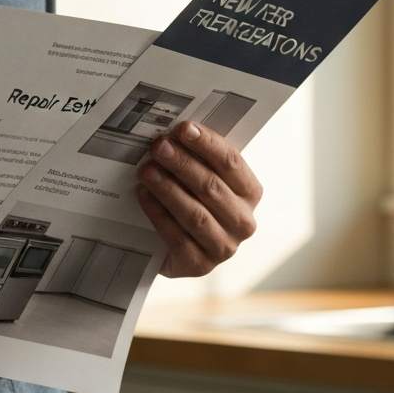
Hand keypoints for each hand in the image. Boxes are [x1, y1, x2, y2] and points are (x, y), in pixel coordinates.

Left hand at [135, 121, 261, 277]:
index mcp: (249, 193)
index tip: (183, 128)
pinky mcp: (200, 264)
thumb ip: (195, 159)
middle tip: (158, 146)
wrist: (173, 249)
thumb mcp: (198, 179)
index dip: (207, 144)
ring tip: (147, 170)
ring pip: (196, 214)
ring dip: (168, 188)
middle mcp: (243, 221)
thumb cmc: (190, 202)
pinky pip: (178, 237)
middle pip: (212, 187)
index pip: (231, 163)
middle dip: (183, 164)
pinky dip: (159, 214)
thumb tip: (172, 133)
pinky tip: (144, 195)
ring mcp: (224, 247)